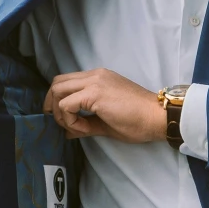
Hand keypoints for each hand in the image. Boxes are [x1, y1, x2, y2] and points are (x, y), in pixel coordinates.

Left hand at [44, 68, 168, 143]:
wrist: (156, 117)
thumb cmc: (138, 120)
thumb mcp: (105, 122)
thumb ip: (85, 124)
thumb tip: (66, 132)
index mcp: (98, 78)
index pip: (67, 82)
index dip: (59, 100)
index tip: (66, 120)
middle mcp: (94, 75)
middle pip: (57, 82)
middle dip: (51, 103)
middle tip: (58, 122)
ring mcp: (94, 82)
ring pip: (58, 90)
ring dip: (60, 112)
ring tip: (74, 127)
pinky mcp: (94, 93)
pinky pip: (66, 105)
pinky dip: (69, 119)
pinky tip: (82, 128)